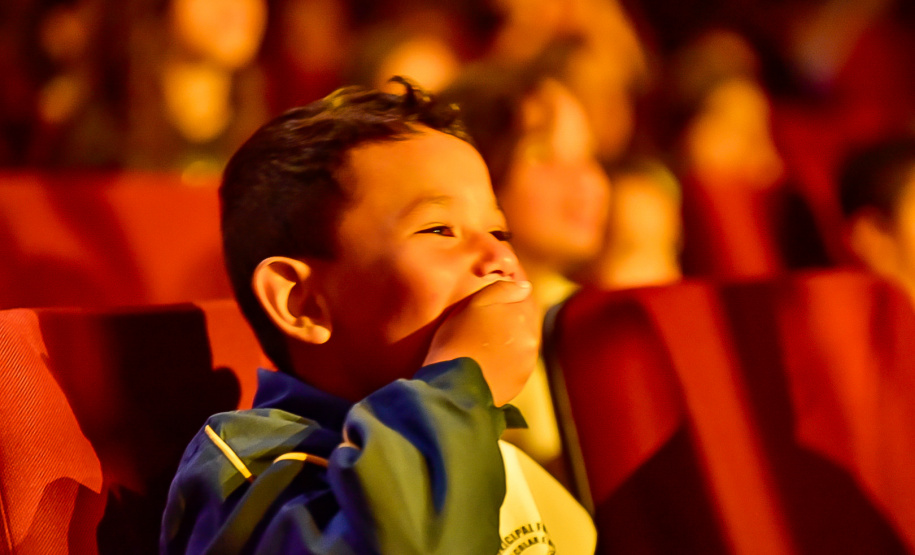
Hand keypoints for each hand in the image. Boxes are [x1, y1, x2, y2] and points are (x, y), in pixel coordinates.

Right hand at [424, 279, 539, 405]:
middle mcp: (531, 339)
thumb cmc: (458, 341)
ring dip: (507, 338)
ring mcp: (527, 363)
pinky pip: (514, 364)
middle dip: (509, 315)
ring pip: (519, 341)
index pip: (523, 295)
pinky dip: (505, 358)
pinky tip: (487, 359)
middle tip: (487, 316)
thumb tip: (525, 287)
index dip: (511, 290)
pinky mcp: (518, 382)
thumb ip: (503, 290)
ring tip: (483, 340)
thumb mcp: (475, 304)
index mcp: (523, 316)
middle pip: (523, 319)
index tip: (499, 288)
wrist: (454, 387)